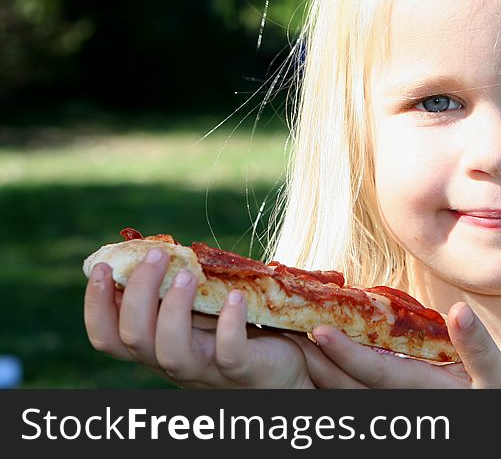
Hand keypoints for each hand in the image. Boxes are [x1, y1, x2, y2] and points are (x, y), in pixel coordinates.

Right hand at [84, 248, 314, 388]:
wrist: (284, 369)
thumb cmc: (237, 334)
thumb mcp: (200, 311)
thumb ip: (175, 292)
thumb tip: (150, 251)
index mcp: (158, 346)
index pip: (109, 337)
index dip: (95, 306)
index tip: (101, 266)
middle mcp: (174, 362)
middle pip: (134, 339)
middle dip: (138, 293)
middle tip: (157, 254)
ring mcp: (208, 370)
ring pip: (171, 353)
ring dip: (173, 309)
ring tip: (186, 274)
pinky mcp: (243, 370)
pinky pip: (229, 353)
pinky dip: (229, 324)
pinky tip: (234, 296)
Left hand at [297, 302, 500, 387]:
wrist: (485, 419)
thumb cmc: (491, 396)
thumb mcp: (493, 376)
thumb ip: (476, 345)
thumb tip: (460, 309)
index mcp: (419, 391)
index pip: (376, 372)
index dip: (346, 353)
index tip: (319, 331)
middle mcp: (396, 404)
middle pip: (345, 385)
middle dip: (315, 358)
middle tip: (284, 326)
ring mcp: (386, 407)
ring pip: (339, 391)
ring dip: (314, 365)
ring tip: (289, 332)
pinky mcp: (382, 404)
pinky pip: (347, 390)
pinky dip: (326, 372)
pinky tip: (311, 349)